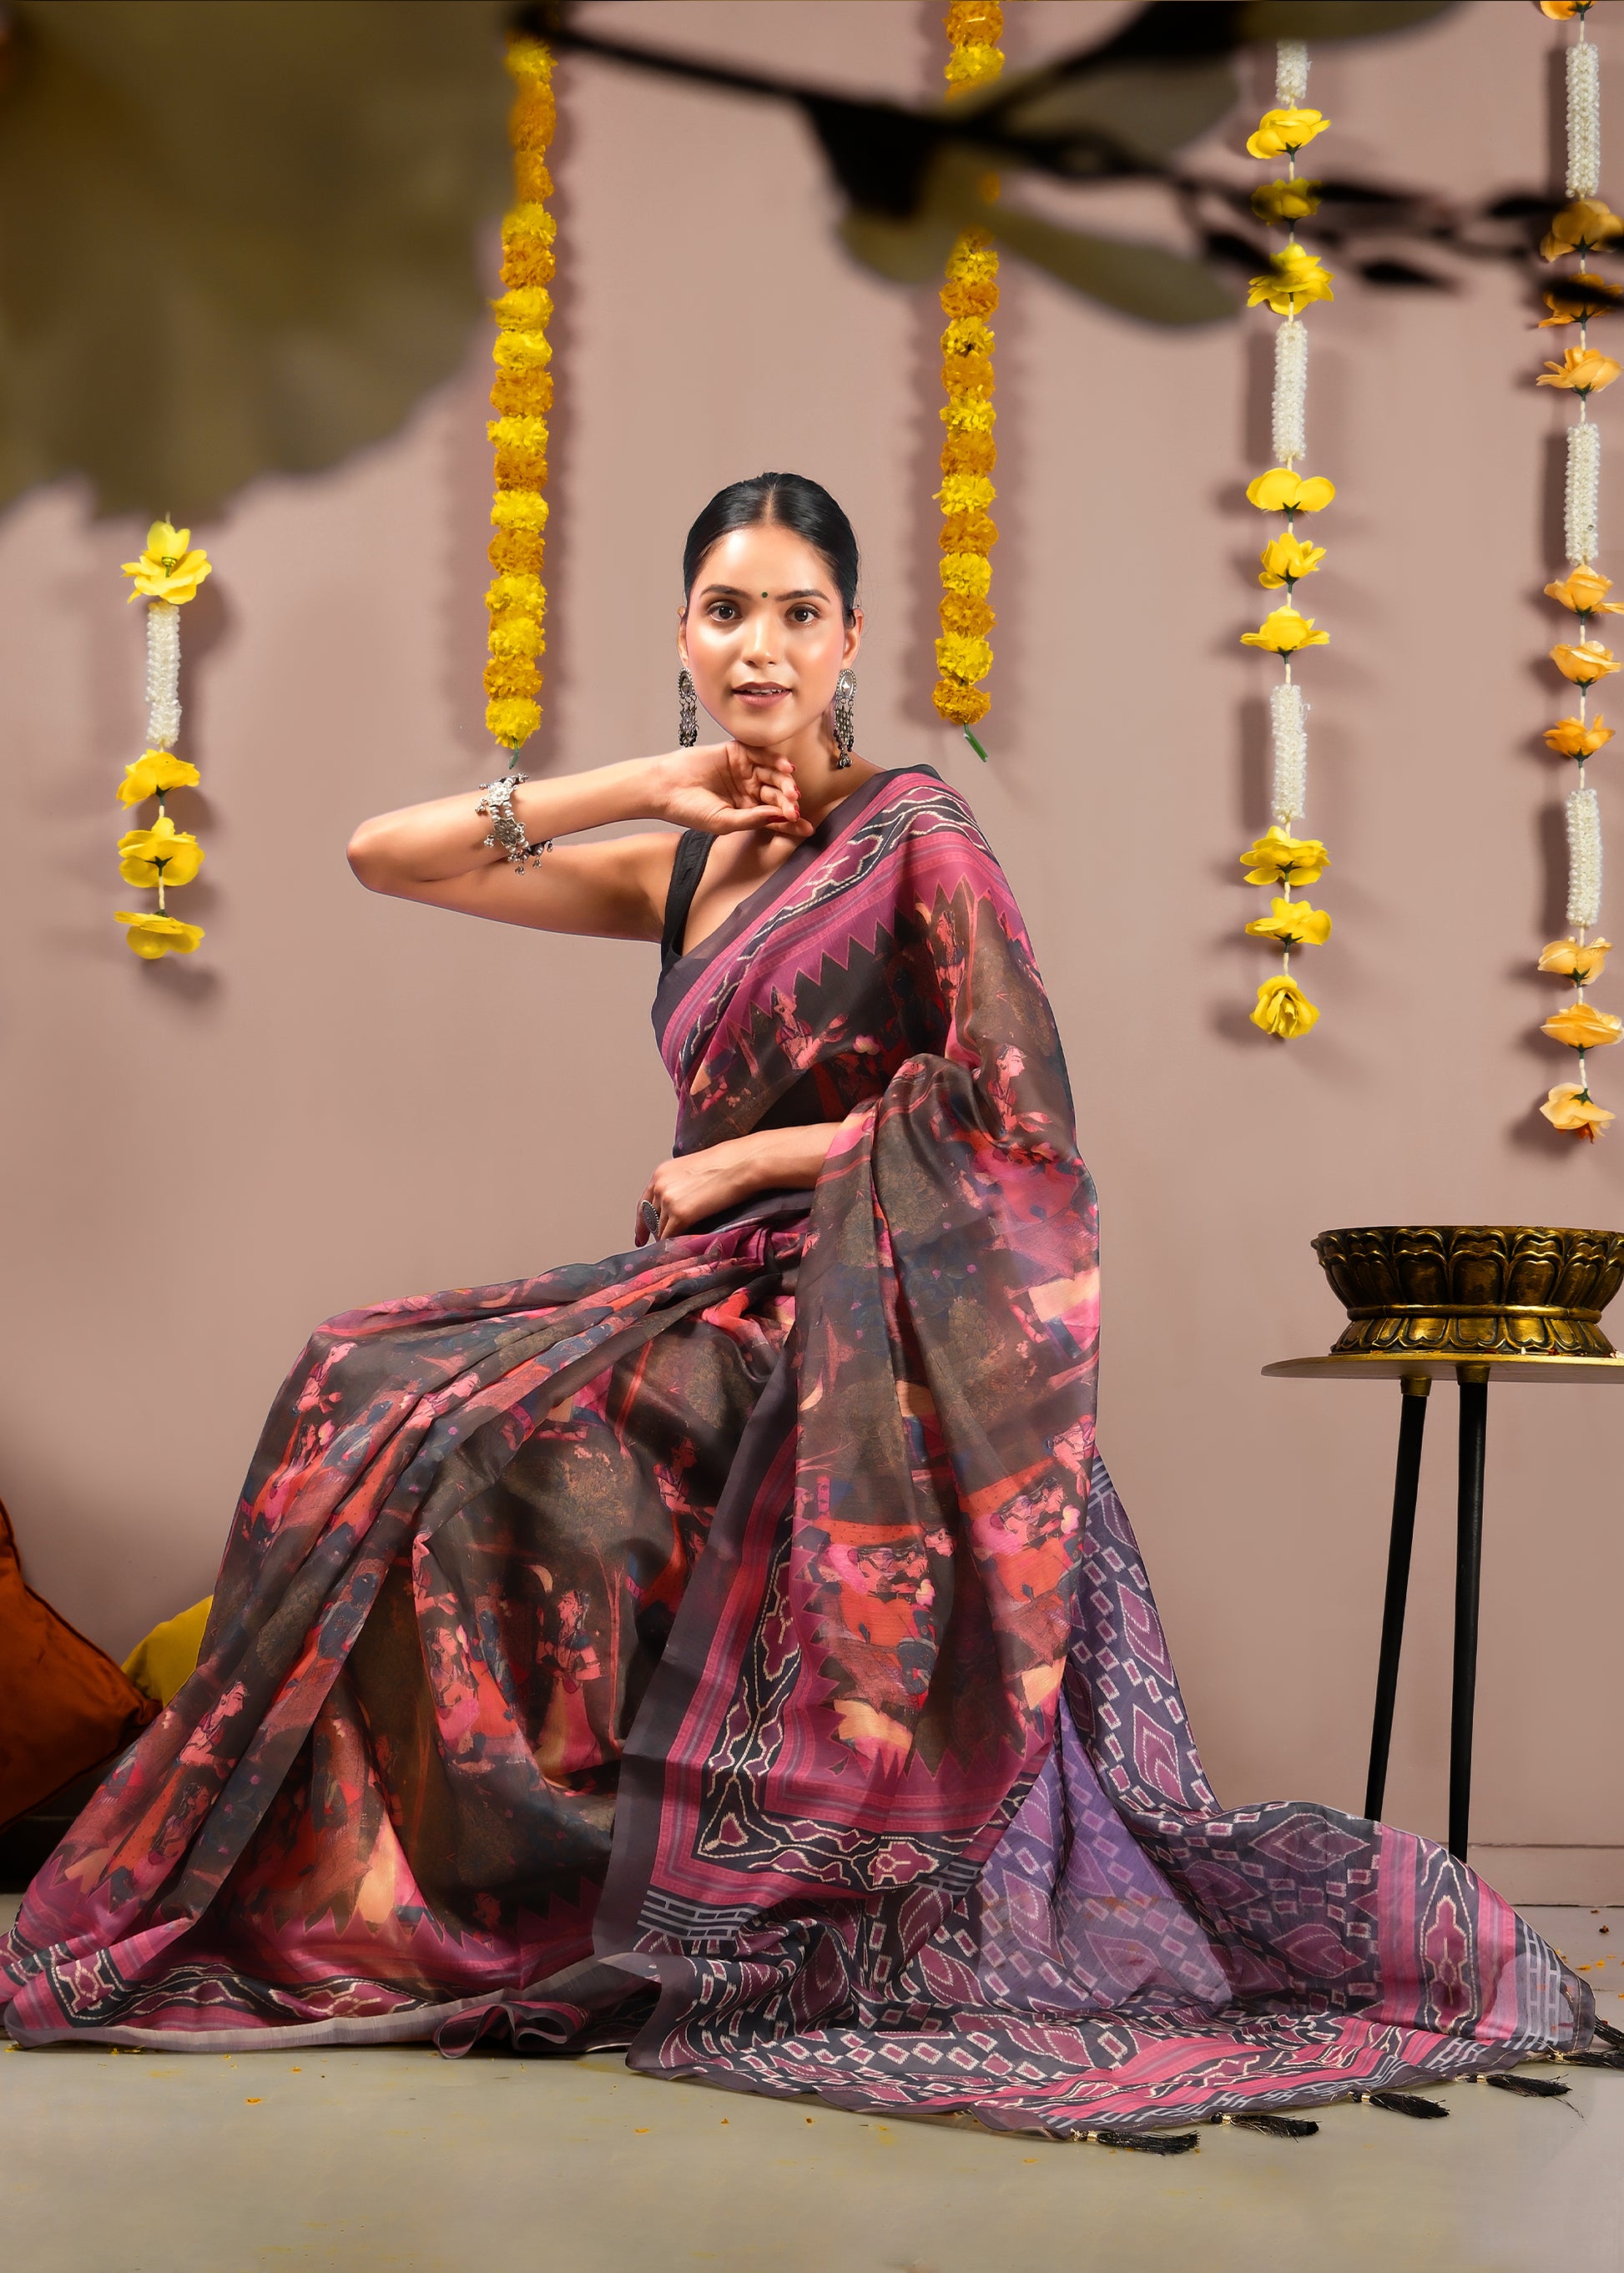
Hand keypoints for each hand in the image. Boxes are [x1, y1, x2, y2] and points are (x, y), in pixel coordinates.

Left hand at [635, 1142, 753, 1243]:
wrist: (742, 1164)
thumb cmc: (728, 1164)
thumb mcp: (694, 1170)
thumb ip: (680, 1186)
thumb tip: (682, 1205)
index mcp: (661, 1173)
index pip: (644, 1204)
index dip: (642, 1224)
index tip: (640, 1237)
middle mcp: (660, 1186)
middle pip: (651, 1220)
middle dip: (658, 1233)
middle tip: (665, 1247)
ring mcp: (668, 1201)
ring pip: (660, 1231)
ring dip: (669, 1240)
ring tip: (679, 1248)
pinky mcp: (681, 1215)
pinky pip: (670, 1238)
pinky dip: (675, 1246)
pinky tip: (682, 1250)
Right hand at [652, 742, 810, 840]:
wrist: (664, 788)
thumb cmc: (690, 810)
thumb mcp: (724, 821)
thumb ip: (753, 819)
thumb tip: (781, 816)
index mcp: (747, 811)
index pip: (774, 818)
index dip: (792, 823)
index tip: (808, 829)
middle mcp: (748, 791)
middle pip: (776, 796)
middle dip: (788, 802)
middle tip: (794, 807)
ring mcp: (744, 771)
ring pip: (772, 775)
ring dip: (784, 782)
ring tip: (791, 789)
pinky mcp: (737, 753)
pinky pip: (761, 754)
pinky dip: (774, 759)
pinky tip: (785, 767)